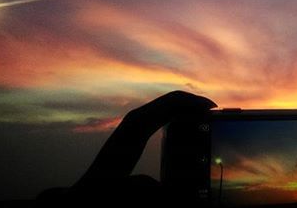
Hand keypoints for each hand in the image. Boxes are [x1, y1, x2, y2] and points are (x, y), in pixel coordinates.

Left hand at [37, 91, 215, 206]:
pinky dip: (175, 115)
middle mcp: (134, 121)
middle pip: (168, 100)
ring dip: (185, 107)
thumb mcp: (126, 190)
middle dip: (192, 101)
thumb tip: (169, 187)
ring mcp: (132, 125)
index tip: (213, 109)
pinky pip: (158, 116)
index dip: (193, 102)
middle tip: (214, 111)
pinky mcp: (132, 133)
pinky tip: (185, 125)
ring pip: (164, 106)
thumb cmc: (103, 192)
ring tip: (204, 117)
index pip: (170, 104)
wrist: (81, 196)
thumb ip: (145, 187)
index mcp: (137, 127)